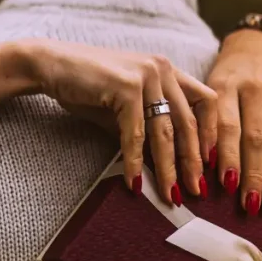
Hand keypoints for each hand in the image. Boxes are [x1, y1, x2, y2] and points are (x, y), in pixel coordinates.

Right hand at [22, 39, 217, 204]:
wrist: (50, 65)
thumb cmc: (86, 87)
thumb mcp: (125, 106)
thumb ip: (147, 127)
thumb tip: (165, 164)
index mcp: (167, 70)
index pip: (206, 102)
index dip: (211, 135)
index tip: (210, 165)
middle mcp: (162, 69)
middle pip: (188, 122)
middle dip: (193, 161)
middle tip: (196, 191)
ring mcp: (146, 75)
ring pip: (164, 132)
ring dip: (168, 168)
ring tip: (171, 194)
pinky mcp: (126, 87)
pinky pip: (135, 133)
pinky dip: (135, 161)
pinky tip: (135, 182)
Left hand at [207, 29, 261, 215]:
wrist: (258, 44)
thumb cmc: (224, 77)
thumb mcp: (207, 88)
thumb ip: (203, 121)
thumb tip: (200, 166)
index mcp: (225, 85)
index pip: (227, 125)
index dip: (227, 155)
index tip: (225, 185)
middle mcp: (255, 88)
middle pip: (256, 137)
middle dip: (253, 174)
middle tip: (248, 205)